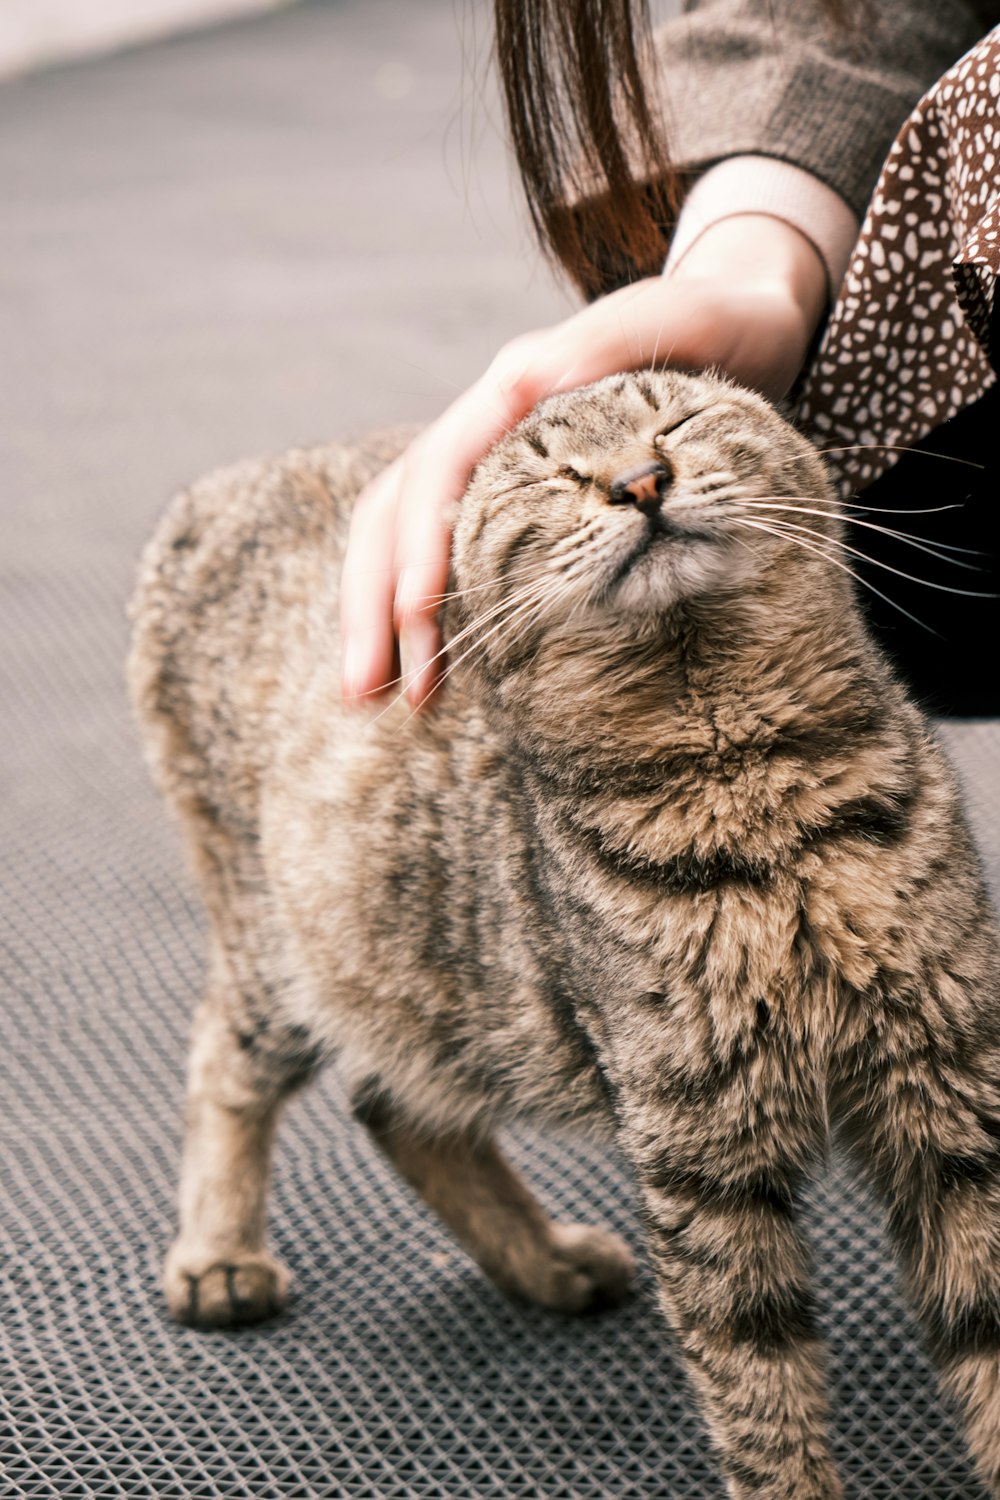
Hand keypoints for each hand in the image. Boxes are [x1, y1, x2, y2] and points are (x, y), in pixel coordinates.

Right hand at [340, 214, 825, 708]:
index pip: (435, 470)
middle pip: (395, 516)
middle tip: (364, 694)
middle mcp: (487, 428)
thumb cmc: (721, 326)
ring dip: (381, 621)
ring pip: (406, 544)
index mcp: (510, 389)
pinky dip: (427, 619)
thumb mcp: (679, 322)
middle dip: (373, 604)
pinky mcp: (514, 504)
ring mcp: (494, 469)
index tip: (416, 619)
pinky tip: (429, 675)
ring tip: (373, 700)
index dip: (418, 546)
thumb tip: (526, 380)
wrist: (747, 327)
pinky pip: (450, 561)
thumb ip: (606, 343)